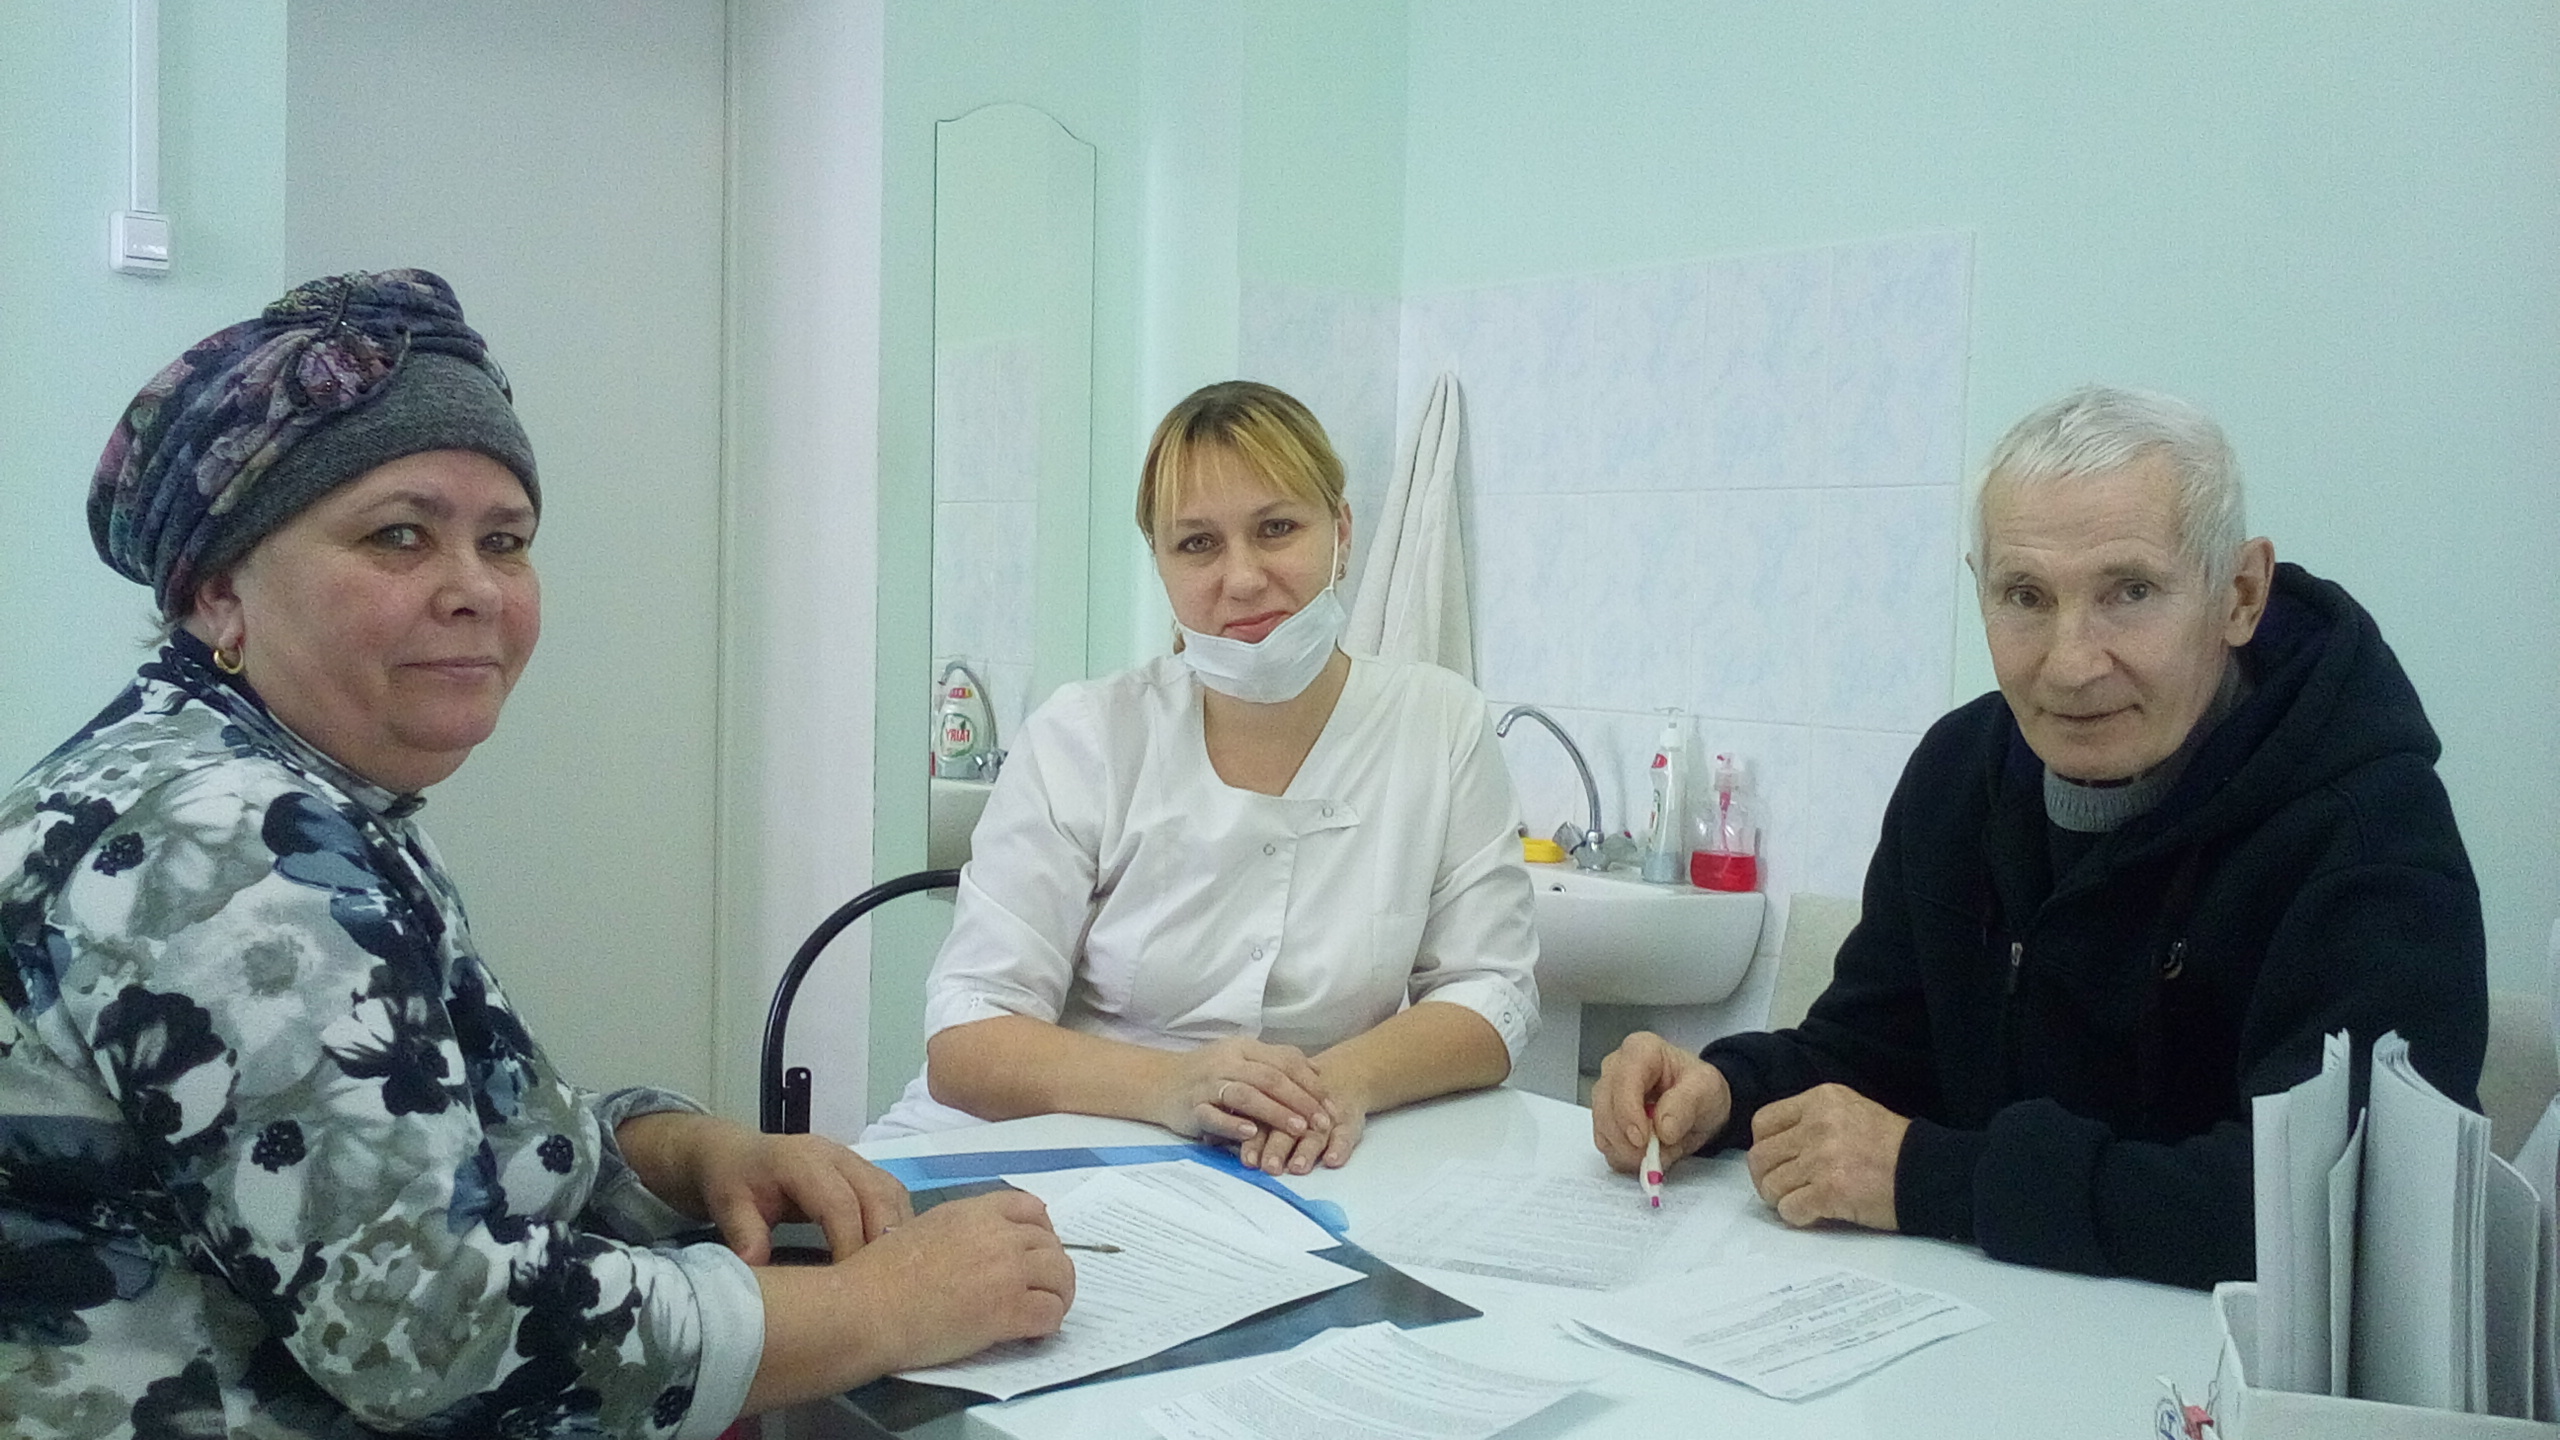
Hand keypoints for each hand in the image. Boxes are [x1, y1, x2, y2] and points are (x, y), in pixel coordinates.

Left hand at [618, 1113, 910, 1262]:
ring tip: (890, 1276)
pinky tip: (890, 1257)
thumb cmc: (733, 1181)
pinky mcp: (863, 1170)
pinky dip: (897, 1225)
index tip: (847, 1285)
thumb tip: (760, 1270)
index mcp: (801, 1160)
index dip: (849, 1243)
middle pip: (878, 1195)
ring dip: (897, 1234)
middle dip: (883, 1241)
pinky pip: (892, 1195)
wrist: (735, 1154)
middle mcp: (836, 1155)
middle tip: (879, 1286)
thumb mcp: (728, 1206)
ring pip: (892, 1193)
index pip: (839, 1202)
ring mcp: (853, 1160)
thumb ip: (744, 1234)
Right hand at [847, 1192, 1074, 1370]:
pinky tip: (1033, 1332)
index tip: (1037, 1250)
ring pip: (1060, 1276)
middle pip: (1051, 1245)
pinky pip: (1050, 1314)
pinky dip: (1048, 1324)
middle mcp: (997, 1235)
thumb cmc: (880, 1277)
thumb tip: (980, 1249)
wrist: (867, 1309)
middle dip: (1051, 1268)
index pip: (1032, 1207)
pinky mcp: (1007, 1311)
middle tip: (1042, 1289)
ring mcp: (1006, 1271)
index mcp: (974, 1212)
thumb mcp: (923, 1229)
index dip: (1042, 1231)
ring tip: (1043, 1311)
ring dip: (1057, 1295)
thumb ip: (960, 1232)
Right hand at [1159, 1036, 1332, 1149]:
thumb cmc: (1209, 1074)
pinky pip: (1213, 1114)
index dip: (1312, 1084)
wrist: (1159, 1082)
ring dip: (1275, 1112)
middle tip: (1322, 1123)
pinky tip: (1250, 1133)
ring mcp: (1208, 1083)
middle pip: (1270, 1078)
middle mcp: (1227, 1061)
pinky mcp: (1191, 1106)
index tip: (1331, 1107)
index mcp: (1244, 1048)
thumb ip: (1276, 1064)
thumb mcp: (1243, 1060)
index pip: (1285, 1061)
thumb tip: (1318, 1072)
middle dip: (1301, 1101)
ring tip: (1297, 1129)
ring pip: (1246, 1094)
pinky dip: (1232, 1123)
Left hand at [1240, 1066, 1367, 1175]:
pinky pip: (1346, 1134)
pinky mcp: (1348, 1121)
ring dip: (1306, 1150)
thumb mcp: (1273, 1101)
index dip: (1255, 1141)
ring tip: (1297, 1167)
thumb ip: (1249, 1121)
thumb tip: (1217, 1141)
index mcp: (1277, 1101)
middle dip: (1278, 1147)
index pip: (1263, 1121)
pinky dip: (1340, 1147)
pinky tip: (1333, 1160)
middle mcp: (1301, 1110)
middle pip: (1287, 1128)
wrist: (1342, 1075)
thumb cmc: (1295, 1098)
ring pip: (1315, 1133)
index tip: (1249, 1161)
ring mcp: (1327, 1116)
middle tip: (1270, 1167)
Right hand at [1591, 1031, 1729, 1172]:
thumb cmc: (1700, 1089)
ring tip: (1660, 1150)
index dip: (1628, 1113)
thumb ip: (1686, 1105)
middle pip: (1605, 1107)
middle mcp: (1616, 1068)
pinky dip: (1625, 1156)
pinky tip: (1647, 1152)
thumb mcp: (1707, 1090)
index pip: (1622, 1081)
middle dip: (1628, 1139)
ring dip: (1628, 1151)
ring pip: (1602, 1129)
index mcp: (1640, 1051)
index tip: (1643, 1140)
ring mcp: (1607, 1094)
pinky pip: (1605, 1144)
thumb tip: (1663, 1128)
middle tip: (1654, 1154)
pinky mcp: (1605, 1119)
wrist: (1699, 1104)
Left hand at [1744, 1083, 1908, 1230]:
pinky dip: (1797, 1216)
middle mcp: (1818, 1125)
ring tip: (1802, 1201)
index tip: (1776, 1161)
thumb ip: (1814, 1120)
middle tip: (1782, 1189)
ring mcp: (1822, 1158)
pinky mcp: (1830, 1191)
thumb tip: (1778, 1145)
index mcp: (1822, 1100)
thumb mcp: (1852, 1111)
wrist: (1930, 1172)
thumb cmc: (1895, 1148)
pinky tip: (1815, 1213)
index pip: (1763, 1122)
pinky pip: (1789, 1208)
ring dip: (1782, 1199)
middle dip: (1767, 1178)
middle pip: (1761, 1156)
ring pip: (1771, 1185)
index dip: (1764, 1146)